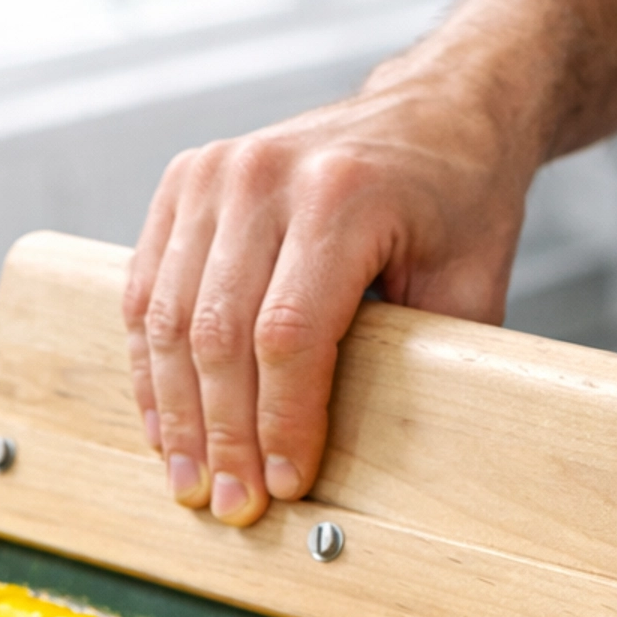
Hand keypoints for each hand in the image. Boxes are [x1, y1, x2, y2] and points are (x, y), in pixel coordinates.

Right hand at [123, 69, 533, 527]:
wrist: (433, 110)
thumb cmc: (457, 199)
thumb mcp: (469, 281)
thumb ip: (428, 363)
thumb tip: (391, 467)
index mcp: (343, 192)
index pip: (290, 333)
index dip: (281, 422)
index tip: (284, 486)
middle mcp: (266, 173)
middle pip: (220, 334)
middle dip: (224, 436)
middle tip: (230, 506)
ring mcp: (215, 172)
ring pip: (171, 319)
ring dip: (177, 414)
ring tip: (190, 482)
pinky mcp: (183, 182)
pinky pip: (146, 291)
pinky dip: (152, 367)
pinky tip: (167, 424)